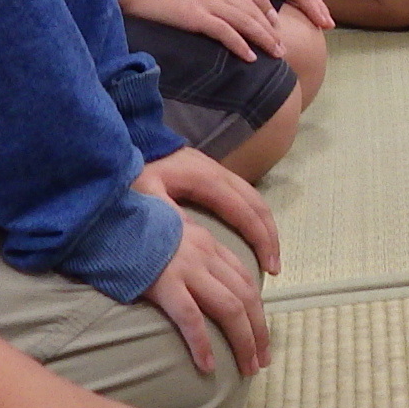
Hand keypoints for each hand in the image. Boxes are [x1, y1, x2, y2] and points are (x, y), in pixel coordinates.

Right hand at [114, 0, 284, 63]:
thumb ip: (201, 2)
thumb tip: (209, 20)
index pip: (248, 2)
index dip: (264, 18)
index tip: (274, 33)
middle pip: (252, 12)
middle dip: (270, 31)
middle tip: (283, 49)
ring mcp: (207, 3)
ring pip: (245, 22)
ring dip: (263, 39)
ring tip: (276, 55)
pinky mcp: (195, 16)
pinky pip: (225, 32)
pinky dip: (240, 45)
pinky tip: (250, 57)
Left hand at [137, 147, 281, 276]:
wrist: (135, 138)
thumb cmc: (138, 168)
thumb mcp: (146, 192)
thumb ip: (168, 214)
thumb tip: (195, 241)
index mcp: (208, 180)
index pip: (245, 212)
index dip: (260, 240)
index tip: (268, 267)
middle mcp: (221, 174)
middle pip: (258, 206)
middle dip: (270, 238)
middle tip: (274, 269)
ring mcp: (220, 172)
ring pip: (256, 200)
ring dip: (266, 229)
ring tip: (269, 258)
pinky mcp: (214, 176)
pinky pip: (246, 198)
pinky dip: (256, 219)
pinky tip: (254, 236)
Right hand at [141, 210, 270, 376]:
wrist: (106, 217)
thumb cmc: (130, 231)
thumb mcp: (170, 234)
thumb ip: (187, 252)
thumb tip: (195, 284)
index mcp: (208, 243)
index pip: (245, 279)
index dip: (257, 310)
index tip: (260, 335)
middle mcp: (204, 255)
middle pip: (246, 297)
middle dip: (258, 332)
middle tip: (262, 361)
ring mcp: (186, 269)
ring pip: (229, 308)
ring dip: (243, 341)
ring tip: (247, 368)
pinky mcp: (164, 283)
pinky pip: (191, 318)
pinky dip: (203, 343)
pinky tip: (208, 365)